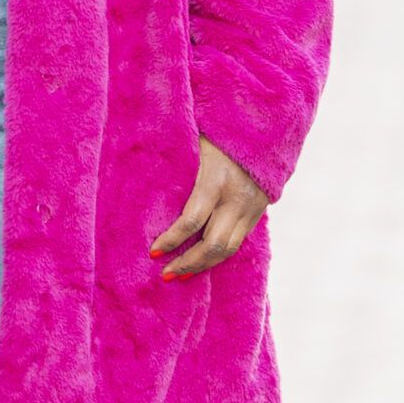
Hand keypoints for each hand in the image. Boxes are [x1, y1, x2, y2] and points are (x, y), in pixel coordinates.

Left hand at [151, 138, 267, 279]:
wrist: (265, 127)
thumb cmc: (219, 131)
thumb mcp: (195, 143)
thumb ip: (176, 164)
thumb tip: (139, 178)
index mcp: (216, 180)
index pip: (192, 221)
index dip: (172, 240)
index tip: (153, 252)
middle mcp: (236, 199)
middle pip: (213, 244)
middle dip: (189, 263)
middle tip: (167, 274)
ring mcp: (251, 208)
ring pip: (228, 249)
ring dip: (204, 265)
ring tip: (182, 275)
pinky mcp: (258, 212)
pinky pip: (238, 241)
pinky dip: (219, 255)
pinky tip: (202, 263)